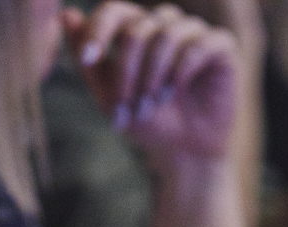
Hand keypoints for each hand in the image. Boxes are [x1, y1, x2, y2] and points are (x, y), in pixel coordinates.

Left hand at [64, 2, 238, 170]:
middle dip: (128, 69)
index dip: (99, 30)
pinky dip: (183, 70)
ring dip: (154, 73)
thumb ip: (87, 58)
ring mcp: (195, 34)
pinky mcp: (222, 48)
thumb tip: (65, 15)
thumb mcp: (108, 94)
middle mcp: (166, 26)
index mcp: (137, 32)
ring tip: (152, 104)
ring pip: (168, 33)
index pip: (115, 11)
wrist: (183, 152)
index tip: (88, 59)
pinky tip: (174, 91)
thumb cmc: (147, 122)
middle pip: (139, 28)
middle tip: (129, 106)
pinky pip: (200, 45)